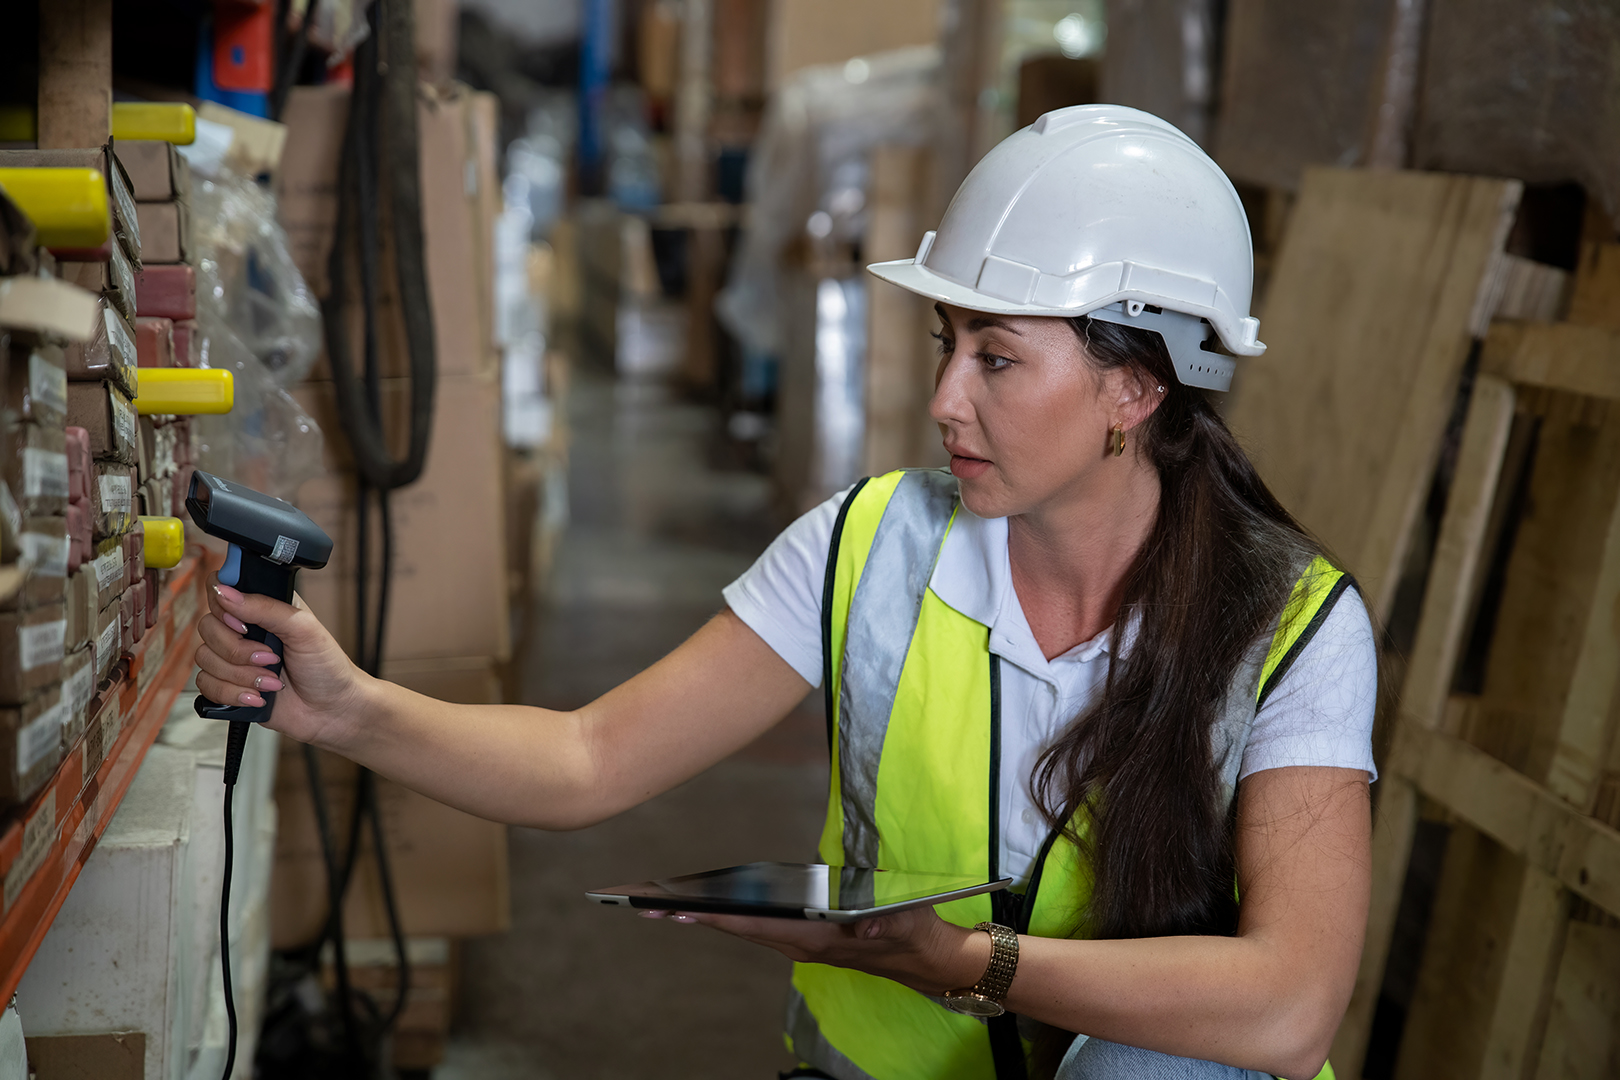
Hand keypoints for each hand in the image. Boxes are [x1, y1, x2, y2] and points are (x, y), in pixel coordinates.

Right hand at [193, 574, 370, 748]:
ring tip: (272, 681)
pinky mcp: (229, 685)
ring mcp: (234, 658)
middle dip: (238, 650)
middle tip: (271, 658)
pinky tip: (258, 697)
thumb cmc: (327, 666)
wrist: (331, 710)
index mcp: (262, 607)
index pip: (220, 590)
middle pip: (207, 627)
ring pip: (205, 659)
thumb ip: (266, 608)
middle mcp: (244, 629)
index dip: (223, 607)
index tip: (244, 626)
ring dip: (241, 675)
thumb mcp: (304, 629)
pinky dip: (233, 693)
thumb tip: (226, 593)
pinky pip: (206, 686)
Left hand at [641, 906, 991, 994]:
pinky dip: (731, 915)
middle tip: (647, 904)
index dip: (715, 914)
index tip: (678, 909)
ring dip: (707, 916)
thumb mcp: (907, 923)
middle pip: (738, 926)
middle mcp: (802, 943)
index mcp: (816, 938)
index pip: (755, 923)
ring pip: (745, 927)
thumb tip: (861, 917)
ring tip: (665, 904)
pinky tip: (711, 906)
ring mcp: (803, 942)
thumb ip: (884, 920)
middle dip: (694, 915)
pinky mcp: (808, 937)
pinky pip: (760, 925)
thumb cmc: (918, 935)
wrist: (933, 961)